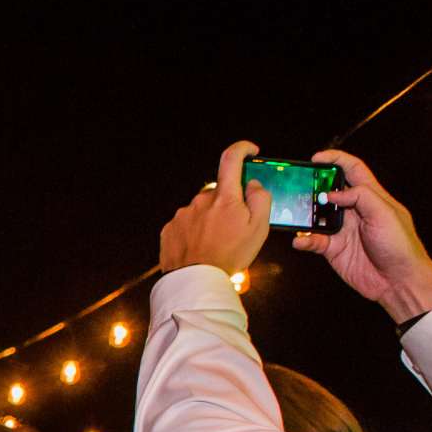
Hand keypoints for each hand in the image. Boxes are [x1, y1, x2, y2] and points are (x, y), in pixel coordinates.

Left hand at [158, 140, 269, 275]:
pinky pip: (187, 224)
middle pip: (219, 194)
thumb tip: (253, 184)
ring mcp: (182, 215)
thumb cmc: (229, 256)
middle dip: (229, 206)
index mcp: (224, 198)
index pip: (231, 160)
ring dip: (211, 221)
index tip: (249, 151)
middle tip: (235, 230)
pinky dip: (196, 232)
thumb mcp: (260, 228)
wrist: (196, 281)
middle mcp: (200, 201)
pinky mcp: (170, 229)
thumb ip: (261, 199)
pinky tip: (202, 248)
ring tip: (217, 245)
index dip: (241, 150)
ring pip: (202, 211)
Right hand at [294, 148, 431, 324]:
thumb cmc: (400, 246)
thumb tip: (333, 193)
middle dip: (313, 186)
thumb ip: (361, 196)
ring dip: (304, 214)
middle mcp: (354, 211)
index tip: (316, 159)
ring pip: (316, 215)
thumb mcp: (385, 213)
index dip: (335, 160)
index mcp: (371, 196)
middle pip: (329, 190)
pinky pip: (312, 241)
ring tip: (296, 213)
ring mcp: (342, 230)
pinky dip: (303, 240)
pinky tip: (301, 241)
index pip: (353, 170)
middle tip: (299, 186)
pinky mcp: (332, 249)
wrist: (398, 281)